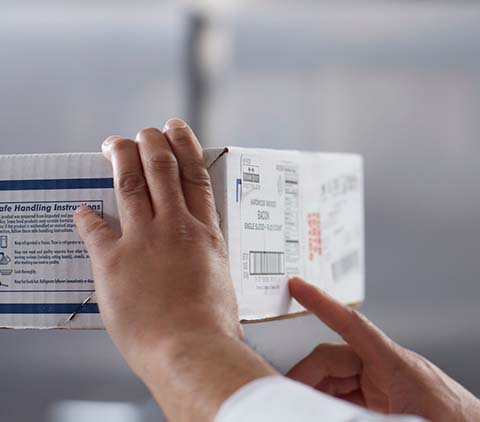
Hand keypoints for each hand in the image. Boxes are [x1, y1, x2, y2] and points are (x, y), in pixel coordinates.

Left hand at [74, 119, 276, 420]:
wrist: (189, 347)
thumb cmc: (213, 326)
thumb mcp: (222, 280)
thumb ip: (208, 259)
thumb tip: (201, 257)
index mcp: (206, 233)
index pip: (194, 176)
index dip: (185, 147)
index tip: (176, 130)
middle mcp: (175, 228)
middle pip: (161, 170)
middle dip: (150, 144)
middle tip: (144, 133)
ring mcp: (143, 242)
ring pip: (130, 185)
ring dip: (121, 159)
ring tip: (114, 144)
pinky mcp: (113, 262)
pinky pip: (95, 230)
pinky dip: (87, 217)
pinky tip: (82, 209)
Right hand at [286, 277, 479, 421]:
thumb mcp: (400, 419)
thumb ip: (360, 407)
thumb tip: (327, 405)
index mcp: (394, 363)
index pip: (351, 323)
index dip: (321, 303)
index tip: (297, 286)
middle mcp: (386, 368)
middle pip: (331, 359)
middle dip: (303, 376)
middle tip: (282, 397)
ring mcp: (384, 385)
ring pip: (335, 379)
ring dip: (315, 392)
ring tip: (300, 406)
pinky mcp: (383, 401)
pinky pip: (346, 394)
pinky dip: (329, 402)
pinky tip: (322, 410)